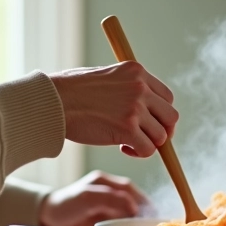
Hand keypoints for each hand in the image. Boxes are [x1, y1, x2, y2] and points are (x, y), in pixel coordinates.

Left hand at [38, 171, 148, 225]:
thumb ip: (111, 199)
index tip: (153, 215)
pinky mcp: (105, 221)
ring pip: (131, 214)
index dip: (143, 202)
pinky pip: (123, 224)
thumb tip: (134, 207)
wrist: (47, 220)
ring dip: (138, 222)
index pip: (131, 190)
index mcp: (105, 182)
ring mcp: (107, 207)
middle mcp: (109, 193)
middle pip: (135, 202)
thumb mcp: (87, 198)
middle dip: (144, 213)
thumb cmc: (63, 205)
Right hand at [49, 61, 178, 157]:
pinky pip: (148, 149)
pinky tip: (122, 149)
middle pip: (171, 116)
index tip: (147, 122)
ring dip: (148, 144)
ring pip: (161, 136)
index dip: (160, 114)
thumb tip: (143, 107)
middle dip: (161, 131)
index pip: (166, 97)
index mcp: (136, 71)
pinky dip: (138, 153)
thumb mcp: (106, 76)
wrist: (53, 101)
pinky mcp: (127, 128)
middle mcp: (140, 87)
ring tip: (128, 143)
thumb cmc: (71, 91)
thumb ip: (127, 87)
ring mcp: (135, 108)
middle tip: (144, 137)